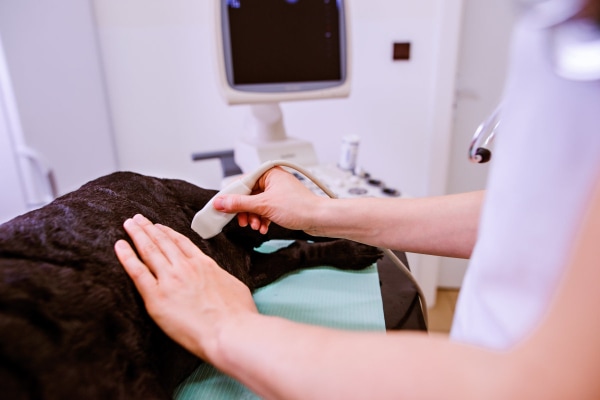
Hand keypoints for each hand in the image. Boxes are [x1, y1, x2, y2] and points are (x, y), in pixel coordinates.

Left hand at [114, 214, 257, 359]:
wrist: (230, 331)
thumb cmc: (239, 315)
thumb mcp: (235, 286)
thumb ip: (221, 278)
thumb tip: (218, 278)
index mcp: (205, 264)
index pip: (182, 243)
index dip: (168, 233)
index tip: (159, 226)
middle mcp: (185, 267)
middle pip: (163, 242)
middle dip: (149, 228)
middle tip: (138, 219)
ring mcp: (170, 280)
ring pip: (149, 250)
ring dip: (137, 234)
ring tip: (129, 224)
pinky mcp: (157, 297)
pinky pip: (137, 272)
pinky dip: (127, 257)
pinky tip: (119, 245)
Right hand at [213, 167, 325, 233]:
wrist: (319, 219)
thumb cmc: (299, 207)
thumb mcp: (263, 205)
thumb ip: (239, 204)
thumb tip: (221, 202)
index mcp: (268, 173)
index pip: (241, 182)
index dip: (231, 197)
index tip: (221, 207)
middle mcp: (272, 179)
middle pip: (248, 195)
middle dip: (245, 211)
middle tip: (243, 222)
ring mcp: (277, 192)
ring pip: (256, 204)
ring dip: (254, 217)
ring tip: (257, 226)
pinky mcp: (281, 203)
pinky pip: (264, 210)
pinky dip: (262, 219)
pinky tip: (264, 228)